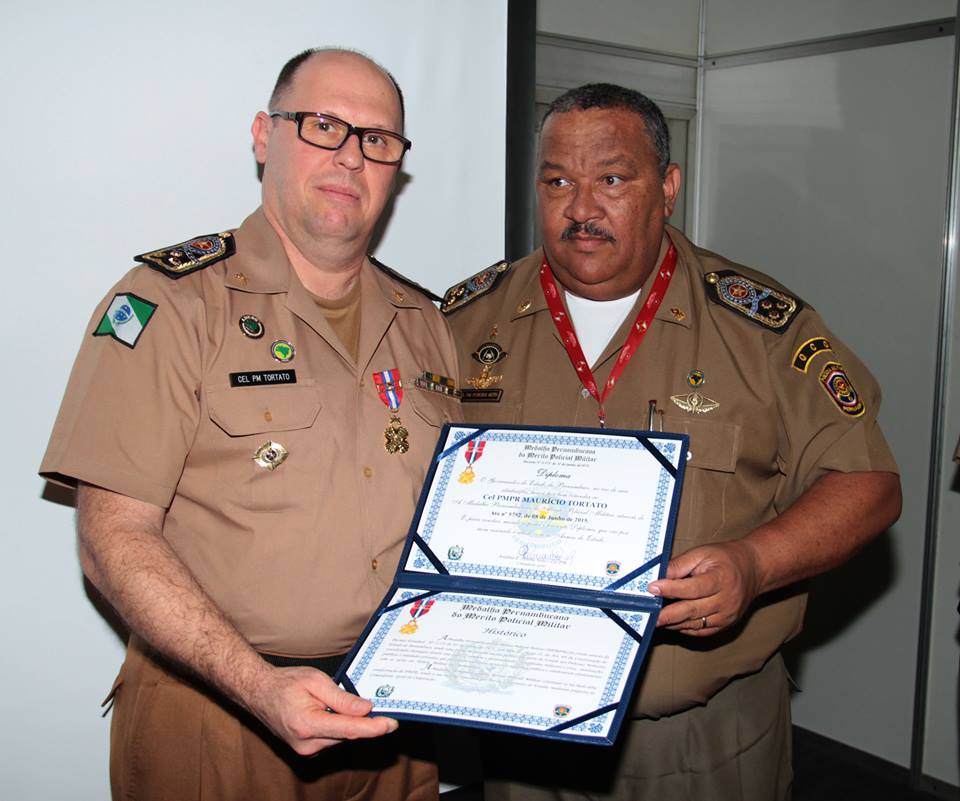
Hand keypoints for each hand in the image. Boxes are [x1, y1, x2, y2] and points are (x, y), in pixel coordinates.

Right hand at [246, 666, 397, 754]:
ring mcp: (305, 750)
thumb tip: (366, 708)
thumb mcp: (316, 681)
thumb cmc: (286, 683)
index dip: (374, 727)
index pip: (350, 729)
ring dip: (350, 723)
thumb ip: (342, 698)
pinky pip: (332, 739)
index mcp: (308, 725)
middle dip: (364, 721)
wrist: (259, 693)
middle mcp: (307, 744)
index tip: (392, 724)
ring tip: (344, 702)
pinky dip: (339, 727)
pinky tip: (335, 711)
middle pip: (348, 734)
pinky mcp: (306, 750)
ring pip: (341, 737)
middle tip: (379, 704)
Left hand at [648, 540, 762, 636]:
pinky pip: (701, 631)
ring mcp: (727, 616)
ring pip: (695, 624)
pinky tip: (672, 622)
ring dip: (673, 622)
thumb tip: (658, 575)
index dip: (671, 589)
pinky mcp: (725, 625)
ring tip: (655, 619)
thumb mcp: (702, 553)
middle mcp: (726, 601)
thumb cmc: (725, 559)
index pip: (693, 588)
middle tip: (649, 614)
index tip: (652, 587)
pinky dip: (684, 628)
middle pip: (692, 610)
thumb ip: (680, 565)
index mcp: (721, 579)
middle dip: (668, 614)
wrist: (753, 570)